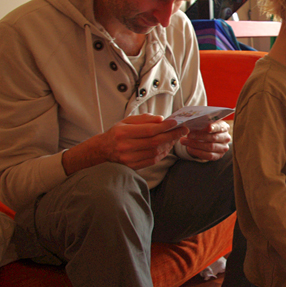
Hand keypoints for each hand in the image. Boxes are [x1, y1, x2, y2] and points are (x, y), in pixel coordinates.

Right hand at [63, 114, 187, 174]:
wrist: (103, 150)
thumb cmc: (117, 133)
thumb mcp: (126, 121)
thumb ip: (144, 119)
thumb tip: (161, 119)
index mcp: (123, 133)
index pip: (148, 130)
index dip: (164, 127)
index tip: (175, 123)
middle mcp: (125, 147)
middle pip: (154, 142)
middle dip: (171, 135)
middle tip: (183, 130)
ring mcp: (129, 159)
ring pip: (155, 152)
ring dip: (168, 144)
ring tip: (175, 137)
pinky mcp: (132, 167)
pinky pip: (152, 160)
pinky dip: (162, 153)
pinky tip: (167, 146)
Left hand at [179, 120, 230, 160]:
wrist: (208, 140)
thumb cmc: (205, 129)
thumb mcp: (205, 124)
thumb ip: (201, 124)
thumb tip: (190, 124)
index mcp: (224, 127)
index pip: (220, 127)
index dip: (214, 127)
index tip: (208, 127)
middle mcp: (226, 138)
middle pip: (213, 138)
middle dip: (199, 136)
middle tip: (188, 135)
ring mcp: (223, 148)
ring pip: (210, 147)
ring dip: (196, 144)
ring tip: (184, 141)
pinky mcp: (218, 155)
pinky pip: (208, 155)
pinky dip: (197, 152)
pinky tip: (189, 148)